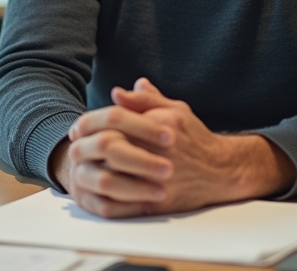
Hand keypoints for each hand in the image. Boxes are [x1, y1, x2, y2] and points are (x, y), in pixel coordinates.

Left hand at [62, 78, 295, 216]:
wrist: (222, 171)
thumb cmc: (195, 138)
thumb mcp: (175, 110)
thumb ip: (145, 100)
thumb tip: (118, 92)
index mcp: (162, 124)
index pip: (116, 119)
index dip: (91, 122)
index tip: (78, 128)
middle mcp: (161, 151)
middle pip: (110, 147)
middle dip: (86, 148)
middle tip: (74, 150)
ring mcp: (160, 179)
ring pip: (113, 177)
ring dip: (91, 173)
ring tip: (80, 169)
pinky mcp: (159, 203)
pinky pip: (124, 204)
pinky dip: (105, 199)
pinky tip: (94, 191)